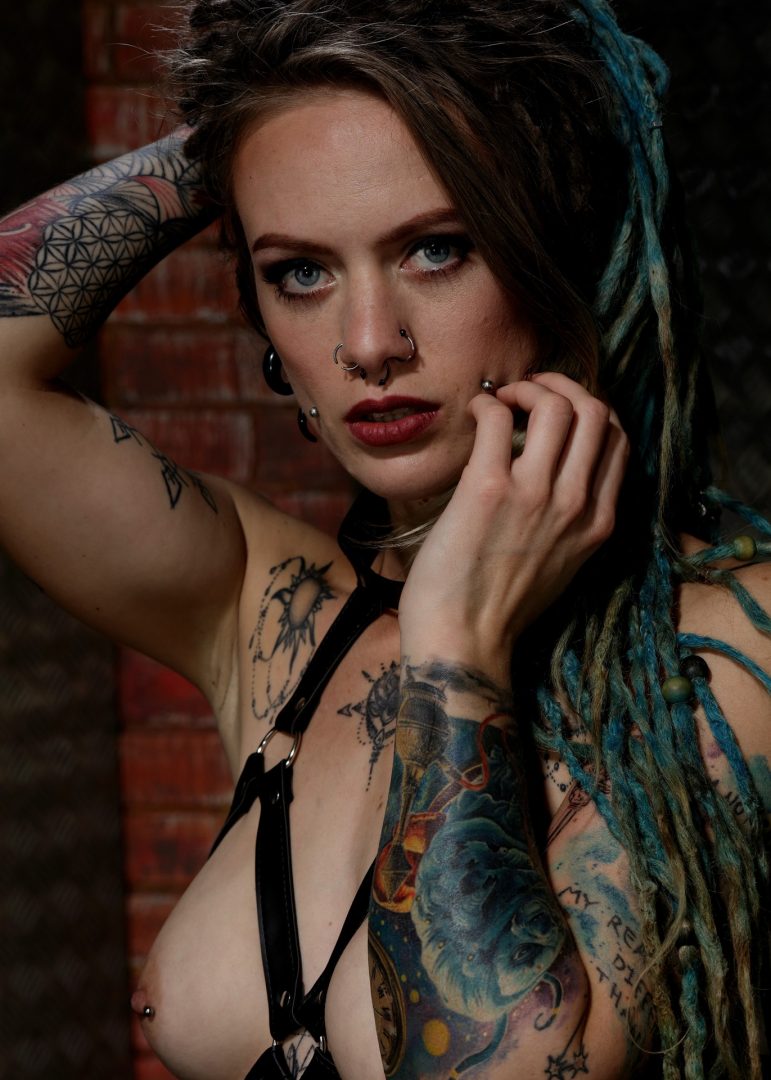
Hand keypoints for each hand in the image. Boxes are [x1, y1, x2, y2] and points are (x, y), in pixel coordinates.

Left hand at [398, 372, 628, 672]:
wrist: (463, 643)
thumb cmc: (501, 608)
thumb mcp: (564, 564)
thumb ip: (573, 519)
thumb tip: (553, 470)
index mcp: (599, 523)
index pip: (618, 439)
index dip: (589, 409)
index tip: (557, 408)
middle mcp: (577, 504)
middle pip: (596, 410)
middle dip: (561, 385)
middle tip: (527, 391)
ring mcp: (536, 495)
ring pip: (556, 405)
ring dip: (526, 388)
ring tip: (502, 400)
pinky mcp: (488, 490)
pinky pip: (498, 419)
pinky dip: (487, 404)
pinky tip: (475, 414)